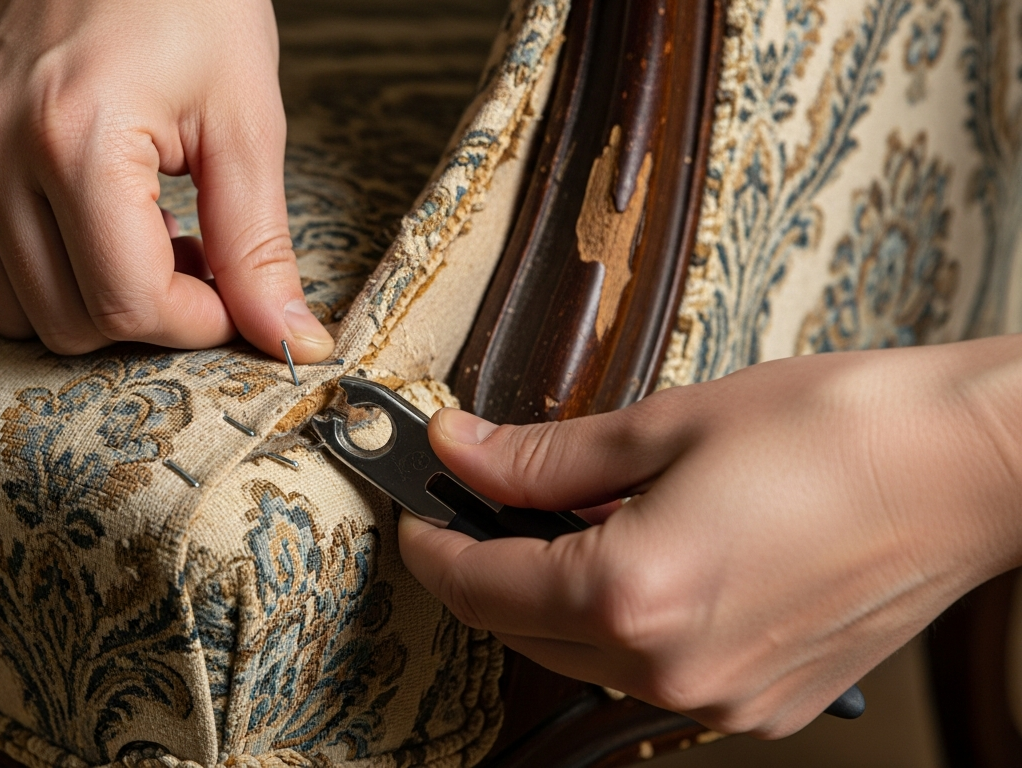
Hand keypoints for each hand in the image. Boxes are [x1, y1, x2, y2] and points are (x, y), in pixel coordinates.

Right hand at [0, 0, 333, 359]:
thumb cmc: (193, 2)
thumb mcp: (245, 122)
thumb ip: (258, 245)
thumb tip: (289, 339)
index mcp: (73, 139)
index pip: (126, 303)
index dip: (193, 322)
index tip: (231, 294)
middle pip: (68, 322)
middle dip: (146, 312)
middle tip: (197, 256)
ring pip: (18, 310)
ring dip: (93, 298)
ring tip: (150, 235)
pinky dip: (50, 270)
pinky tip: (103, 220)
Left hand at [400, 337, 1021, 736]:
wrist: (970, 469)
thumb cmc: (840, 431)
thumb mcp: (666, 424)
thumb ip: (545, 458)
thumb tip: (464, 452)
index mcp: (633, 596)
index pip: (480, 586)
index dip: (433, 545)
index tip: (419, 513)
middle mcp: (670, 669)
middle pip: (521, 631)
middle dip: (486, 571)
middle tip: (483, 505)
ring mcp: (721, 699)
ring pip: (582, 658)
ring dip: (553, 599)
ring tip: (570, 526)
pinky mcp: (762, 703)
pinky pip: (652, 673)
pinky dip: (623, 624)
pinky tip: (644, 563)